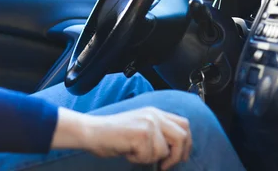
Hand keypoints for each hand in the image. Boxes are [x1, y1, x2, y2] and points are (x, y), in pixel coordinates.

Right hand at [52, 106, 191, 169]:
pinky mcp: (141, 134)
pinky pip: (149, 156)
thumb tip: (176, 150)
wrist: (92, 131)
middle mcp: (154, 115)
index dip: (186, 144)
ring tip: (134, 153)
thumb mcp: (140, 127)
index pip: (184, 125)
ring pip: (164, 151)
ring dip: (150, 158)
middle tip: (165, 165)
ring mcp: (148, 123)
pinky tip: (128, 152)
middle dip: (178, 155)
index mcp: (155, 112)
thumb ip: (158, 132)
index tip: (178, 157)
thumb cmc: (113, 135)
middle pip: (182, 136)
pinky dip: (138, 159)